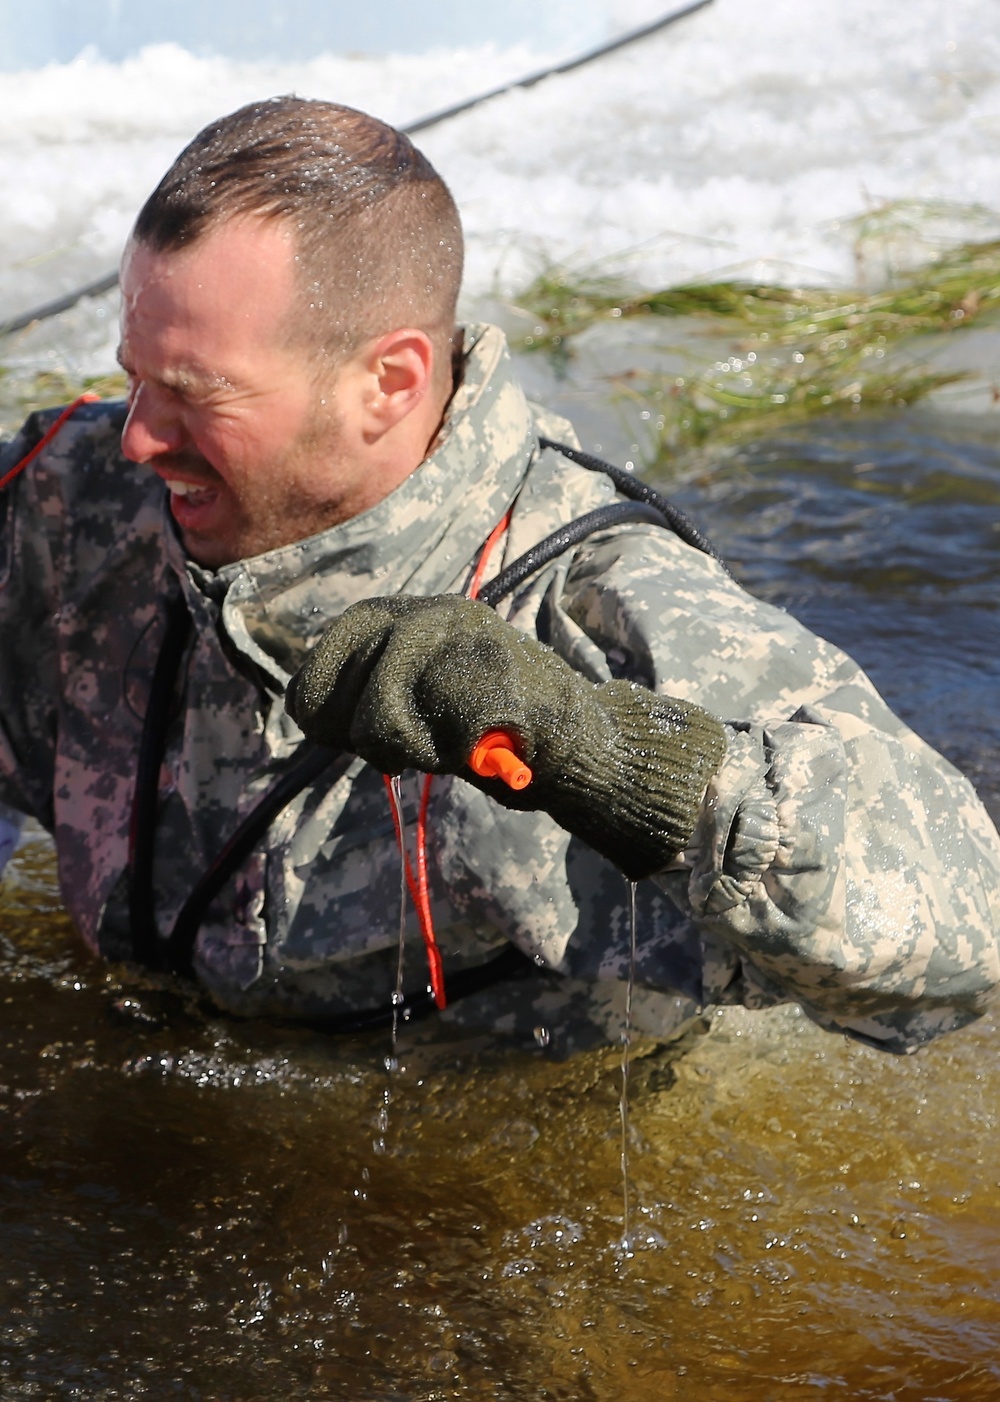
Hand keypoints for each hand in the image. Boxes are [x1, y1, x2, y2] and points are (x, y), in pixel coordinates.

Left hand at [285, 595, 725, 879]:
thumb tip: (312, 709)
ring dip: (404, 746)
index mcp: (421, 609)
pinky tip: (469, 753)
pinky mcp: (498, 684)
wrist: (582, 742)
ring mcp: (473, 647)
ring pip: (386, 711)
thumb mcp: (424, 691)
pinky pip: (434, 739)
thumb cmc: (492, 726)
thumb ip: (377, 687)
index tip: (326, 729)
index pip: (346, 634)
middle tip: (392, 753)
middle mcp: (442, 614)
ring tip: (437, 753)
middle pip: (363, 673)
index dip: (323, 684)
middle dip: (363, 725)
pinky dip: (446, 756)